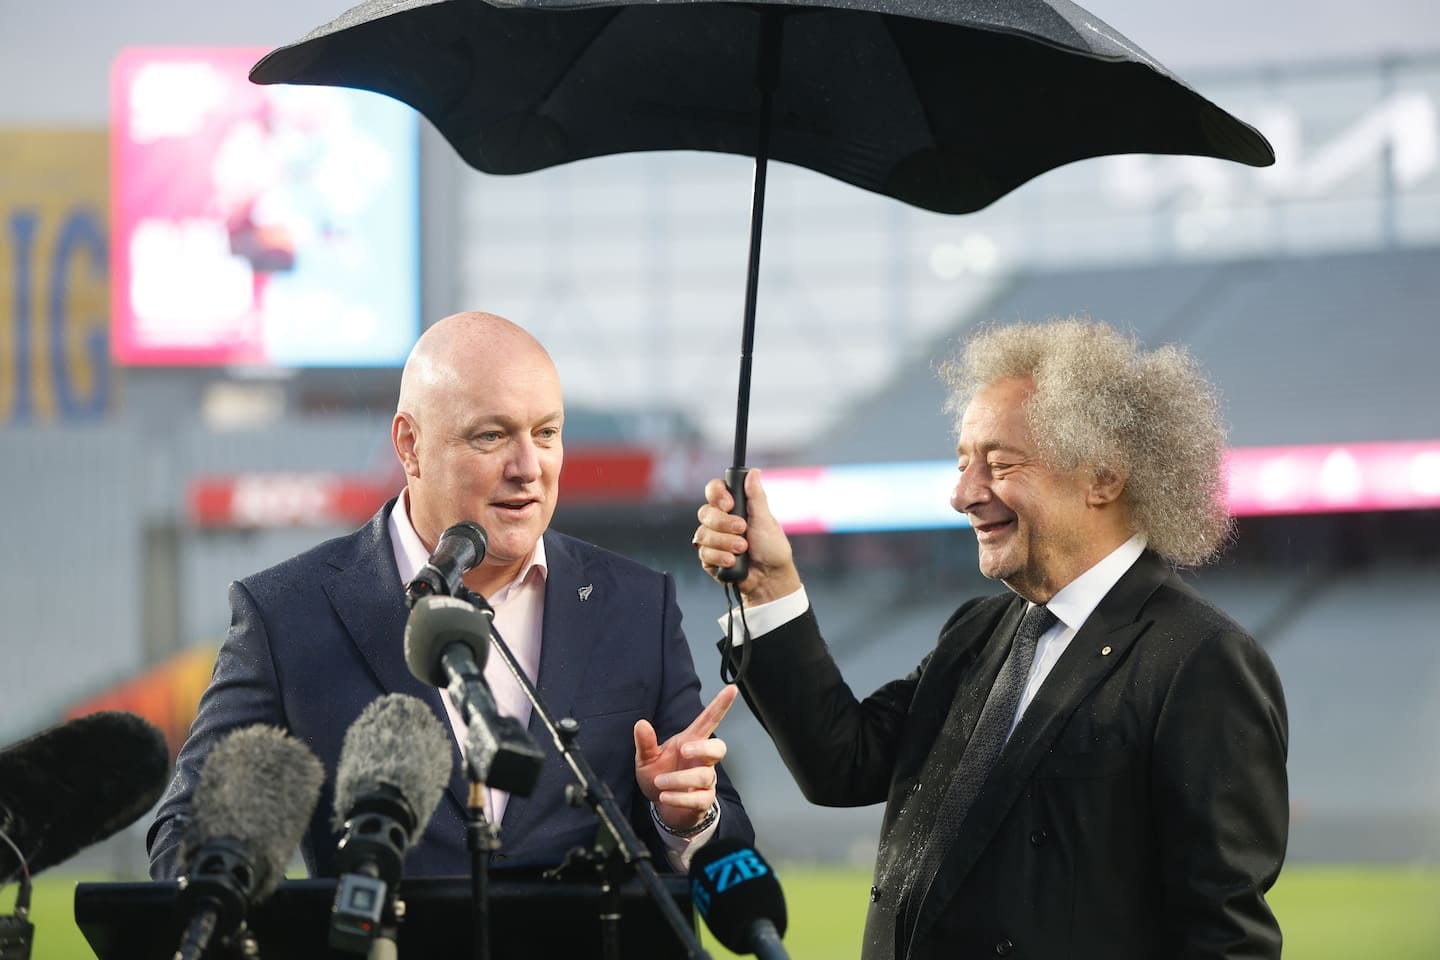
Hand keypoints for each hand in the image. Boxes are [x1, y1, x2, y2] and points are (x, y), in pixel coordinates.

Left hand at [634, 684, 736, 832]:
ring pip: (704, 775)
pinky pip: (699, 798)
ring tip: (660, 783)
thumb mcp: (646, 760)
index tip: (732, 688)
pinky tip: (665, 796)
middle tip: (684, 750)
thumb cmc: (659, 777)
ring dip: (680, 779)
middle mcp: (701, 760)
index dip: (720, 705)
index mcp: (690, 742)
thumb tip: (641, 723)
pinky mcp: (703, 800)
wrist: (662, 807)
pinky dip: (680, 798)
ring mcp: (705, 780)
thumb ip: (645, 743)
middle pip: (719, 748)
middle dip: (704, 748)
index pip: (709, 721)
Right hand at [693, 468, 800, 604]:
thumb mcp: (766, 520)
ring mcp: (712, 539)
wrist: (769, 578)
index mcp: (733, 506)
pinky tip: (733, 561)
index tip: (729, 504)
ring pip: (703, 534)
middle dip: (723, 523)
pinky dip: (719, 557)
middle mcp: (719, 520)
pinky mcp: (708, 557)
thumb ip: (756, 497)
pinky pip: (703, 553)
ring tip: (742, 549)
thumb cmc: (772, 548)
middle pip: (705, 512)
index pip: (714, 490)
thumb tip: (753, 472)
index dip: (717, 494)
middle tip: (742, 529)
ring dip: (724, 542)